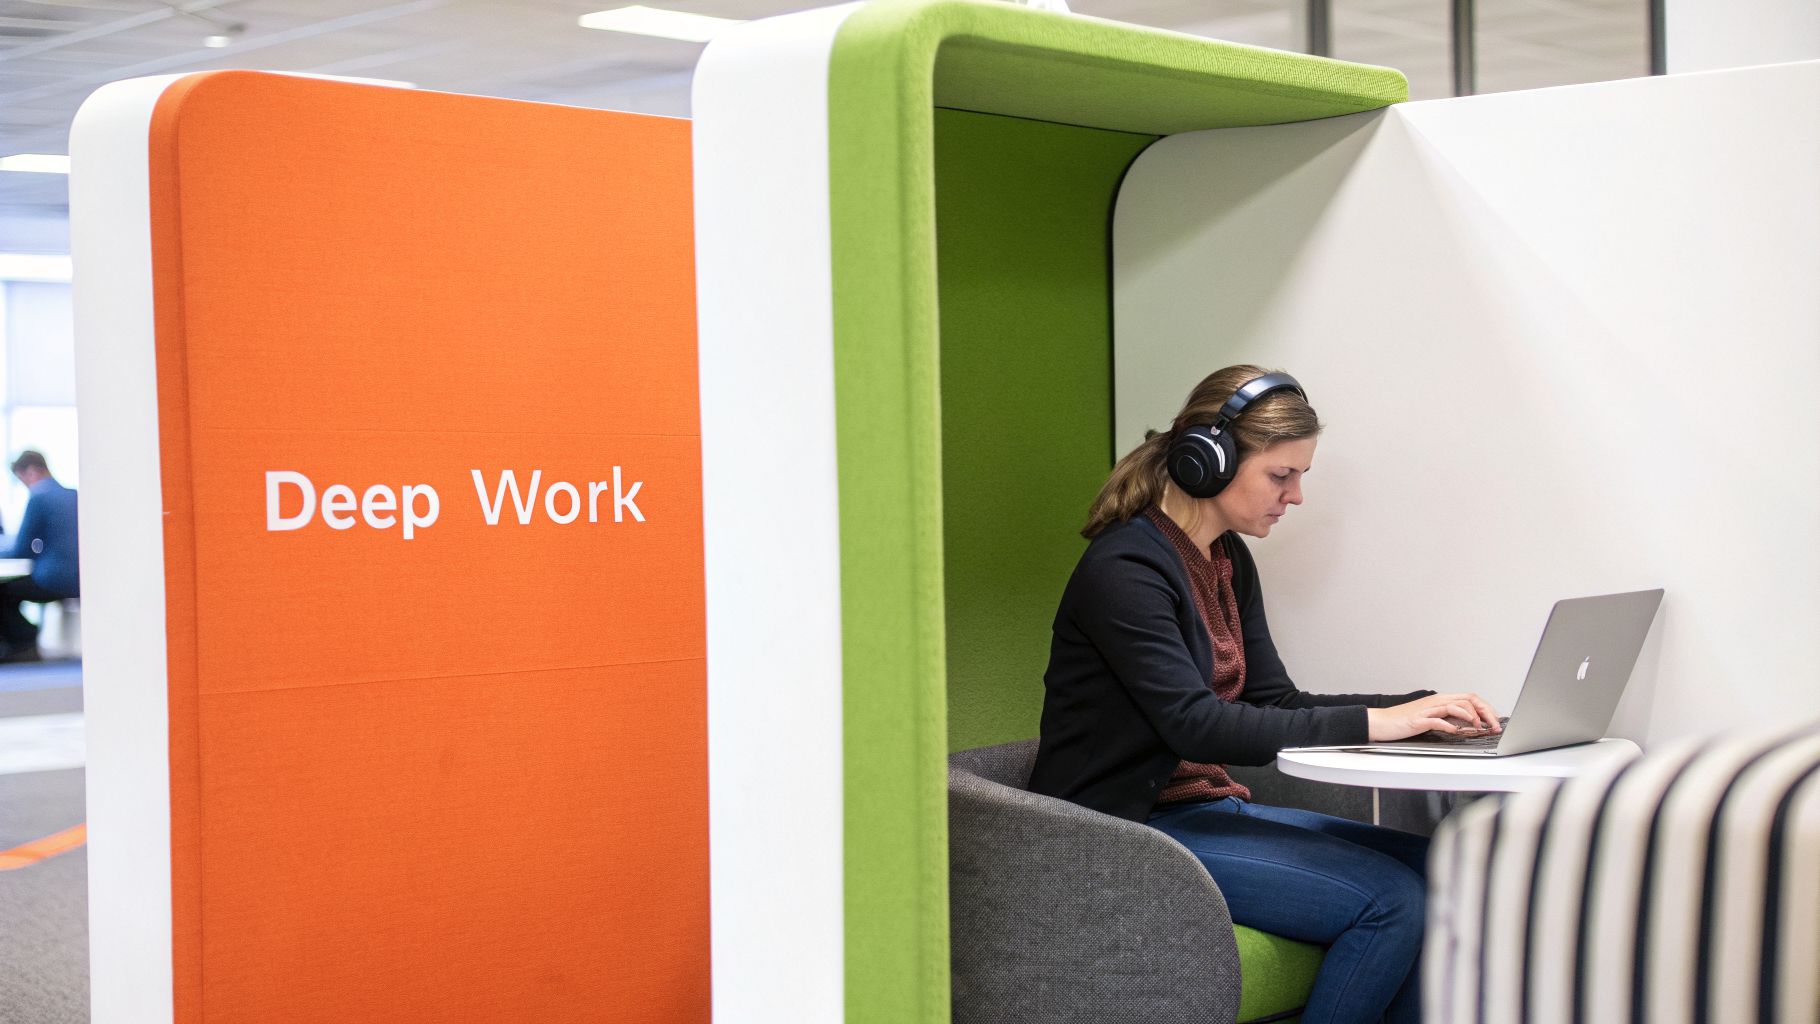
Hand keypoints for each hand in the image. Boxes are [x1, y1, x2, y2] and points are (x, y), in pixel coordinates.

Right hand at [1366, 692, 1501, 741]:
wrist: (1381, 722)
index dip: (1486, 708)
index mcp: (1441, 700)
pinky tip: (1456, 732)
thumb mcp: (1430, 717)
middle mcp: (1436, 701)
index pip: (1470, 698)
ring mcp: (1428, 709)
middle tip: (1494, 725)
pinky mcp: (1419, 719)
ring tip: (1478, 728)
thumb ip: (1448, 718)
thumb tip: (1468, 725)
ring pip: (1456, 706)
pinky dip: (1450, 726)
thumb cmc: (1404, 721)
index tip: (1495, 720)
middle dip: (1486, 712)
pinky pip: (1438, 720)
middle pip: (1468, 700)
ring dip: (1471, 718)